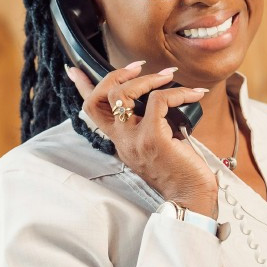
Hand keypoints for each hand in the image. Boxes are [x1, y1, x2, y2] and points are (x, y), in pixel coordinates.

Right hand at [68, 62, 217, 217]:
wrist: (190, 198)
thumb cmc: (181, 172)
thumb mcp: (159, 144)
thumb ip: (151, 125)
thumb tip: (162, 100)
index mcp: (120, 141)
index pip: (92, 112)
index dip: (82, 87)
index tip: (73, 69)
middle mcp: (121, 140)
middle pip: (100, 98)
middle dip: (116, 75)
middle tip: (138, 68)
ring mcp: (134, 139)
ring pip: (123, 94)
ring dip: (147, 78)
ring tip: (168, 76)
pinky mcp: (153, 137)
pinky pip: (159, 100)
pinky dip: (177, 92)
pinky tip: (193, 95)